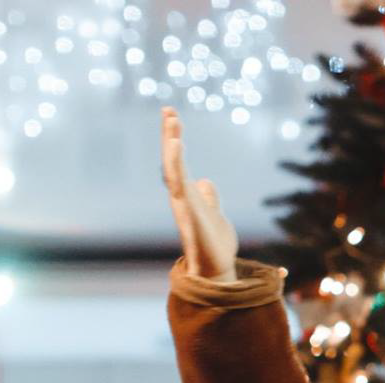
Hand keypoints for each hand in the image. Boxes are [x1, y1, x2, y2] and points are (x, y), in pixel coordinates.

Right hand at [161, 107, 237, 282]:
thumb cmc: (214, 246)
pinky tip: (176, 143)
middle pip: (172, 162)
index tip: (173, 118)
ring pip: (173, 170)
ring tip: (172, 121)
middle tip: (168, 110)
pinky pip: (180, 183)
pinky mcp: (189, 212)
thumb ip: (210, 197)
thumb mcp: (215, 214)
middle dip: (169, 136)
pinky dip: (176, 162)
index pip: (178, 164)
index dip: (174, 142)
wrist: (216, 271)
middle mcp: (182, 198)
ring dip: (171, 145)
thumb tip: (206, 181)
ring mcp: (184, 205)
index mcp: (188, 196)